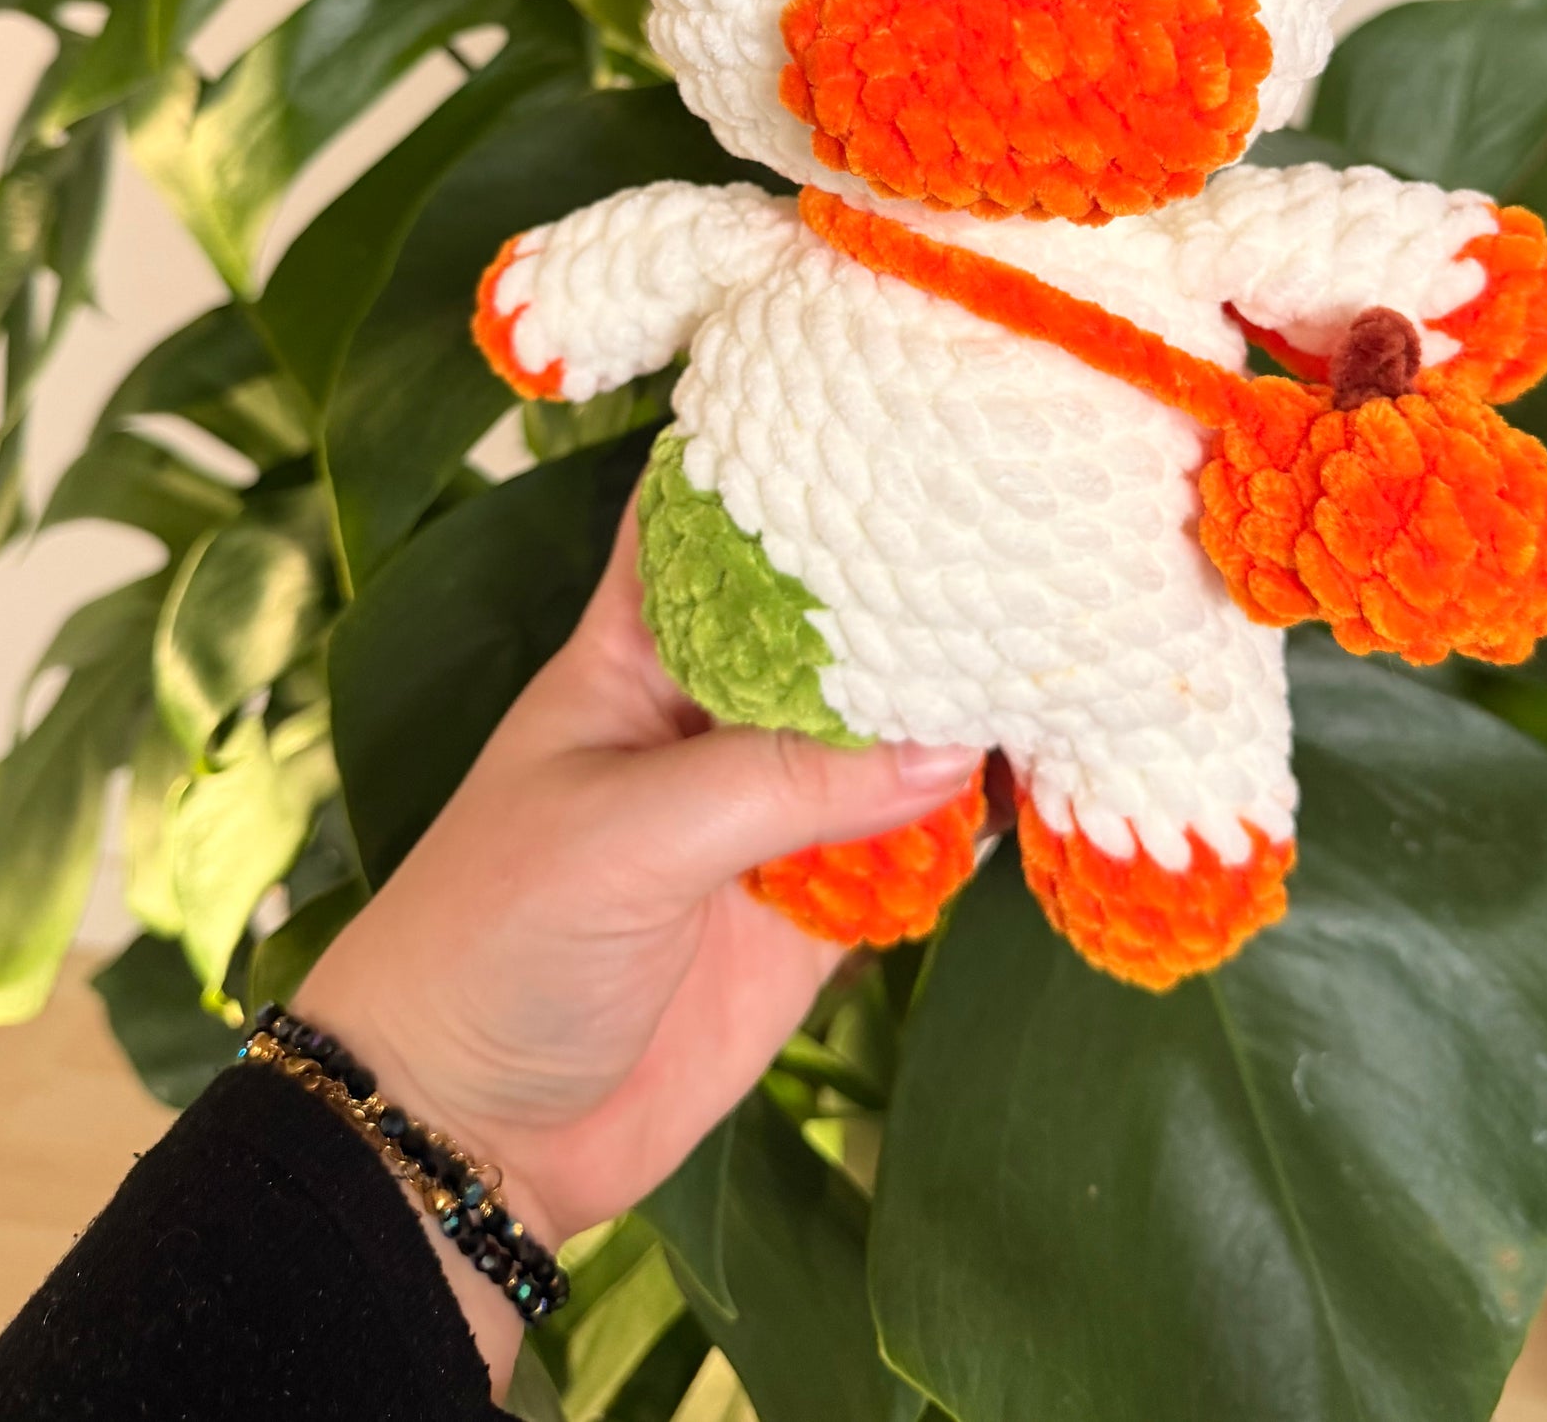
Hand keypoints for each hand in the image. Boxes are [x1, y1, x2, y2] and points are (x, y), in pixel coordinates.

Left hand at [299, 493, 981, 1388]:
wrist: (471, 1138)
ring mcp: (769, 814)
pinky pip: (911, 852)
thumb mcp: (626, 839)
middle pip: (829, 631)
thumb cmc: (493, 941)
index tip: (902, 409)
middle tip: (1035, 538)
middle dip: (916, 592)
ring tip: (1075, 651)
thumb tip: (951, 745)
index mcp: (638, 655)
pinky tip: (1056, 781)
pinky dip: (974, 826)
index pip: (716, 527)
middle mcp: (713, 717)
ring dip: (963, 711)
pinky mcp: (813, 914)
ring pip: (887, 739)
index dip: (791, 467)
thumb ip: (785, 784)